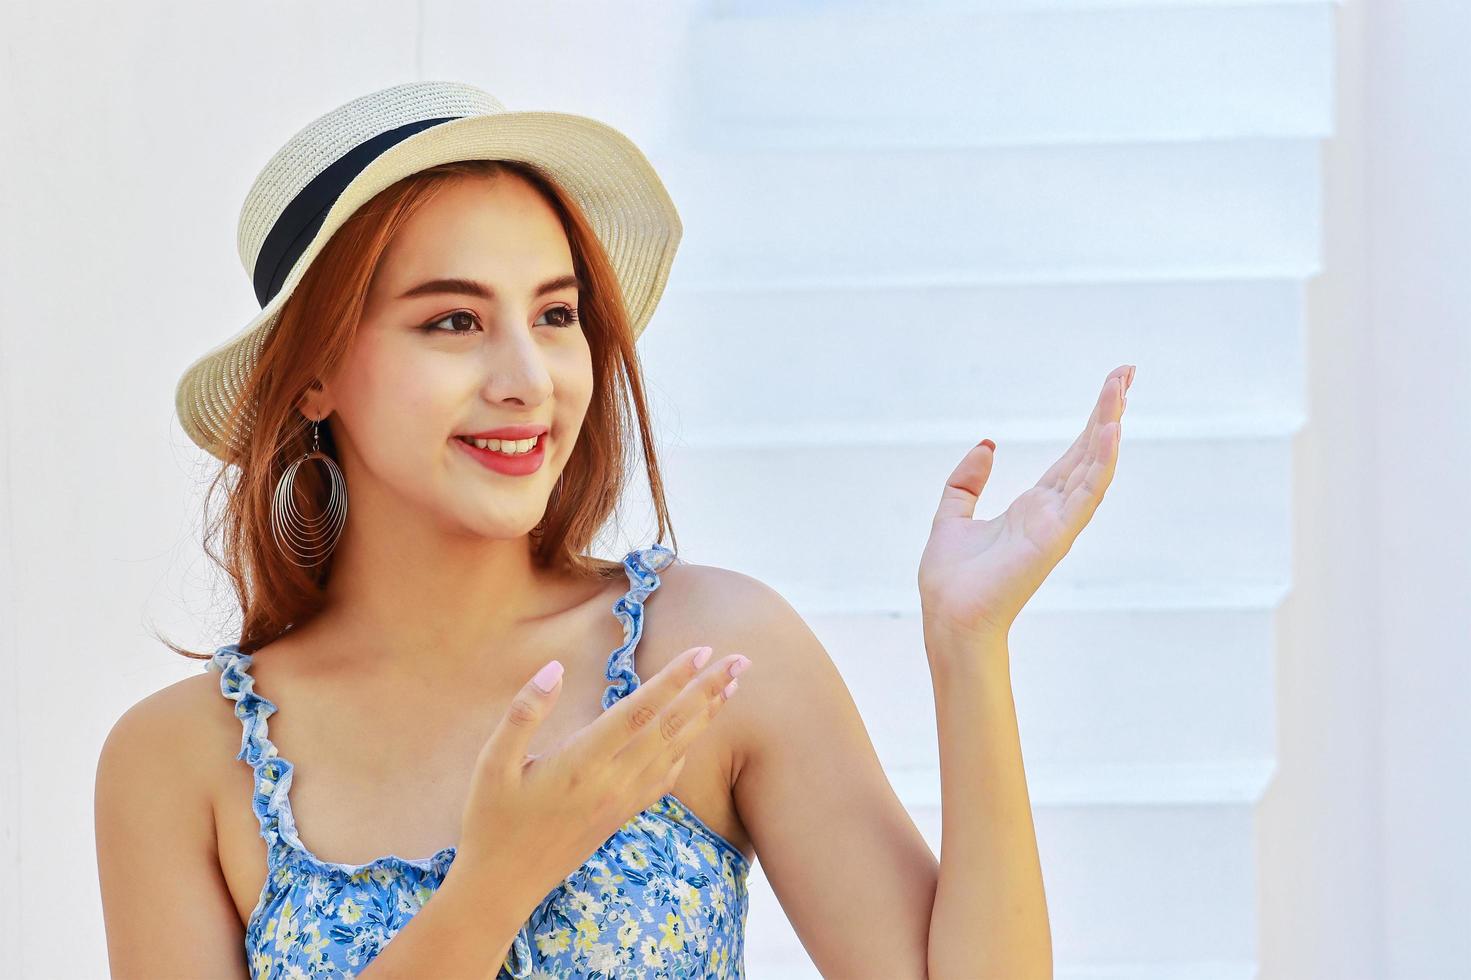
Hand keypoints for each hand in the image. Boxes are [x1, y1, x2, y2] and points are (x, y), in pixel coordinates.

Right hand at [454, 644, 749, 903]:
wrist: (503, 886)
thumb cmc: (492, 820)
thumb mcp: (492, 763)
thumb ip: (524, 712)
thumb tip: (554, 668)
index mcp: (581, 763)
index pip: (638, 711)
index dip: (673, 679)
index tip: (702, 651)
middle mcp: (612, 781)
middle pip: (671, 727)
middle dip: (708, 691)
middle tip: (742, 660)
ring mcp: (622, 801)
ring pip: (676, 751)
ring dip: (707, 716)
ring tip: (733, 687)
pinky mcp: (622, 814)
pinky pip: (665, 778)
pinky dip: (688, 750)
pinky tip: (697, 733)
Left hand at [918, 365, 1132, 642]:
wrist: (949, 616)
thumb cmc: (951, 580)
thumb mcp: (951, 514)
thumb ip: (967, 481)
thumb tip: (987, 446)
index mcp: (1033, 507)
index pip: (1071, 456)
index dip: (1091, 422)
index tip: (1110, 387)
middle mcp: (1052, 512)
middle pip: (1088, 452)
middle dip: (1108, 412)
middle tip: (1127, 372)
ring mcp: (1058, 523)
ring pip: (1093, 466)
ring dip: (1109, 427)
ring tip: (1121, 389)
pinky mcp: (1056, 535)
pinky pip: (1086, 493)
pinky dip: (1101, 462)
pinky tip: (1111, 431)